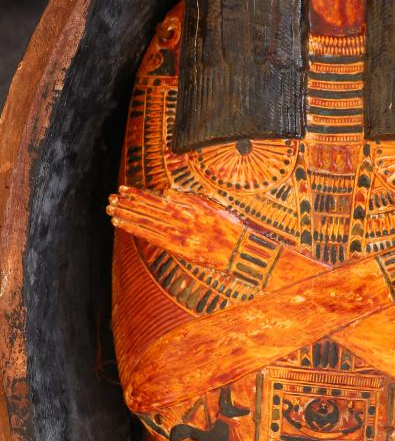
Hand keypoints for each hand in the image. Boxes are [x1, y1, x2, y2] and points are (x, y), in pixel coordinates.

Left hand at [107, 185, 238, 268]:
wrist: (239, 249)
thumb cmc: (227, 227)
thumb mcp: (210, 206)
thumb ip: (187, 198)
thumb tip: (166, 192)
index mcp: (187, 208)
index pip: (156, 199)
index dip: (137, 195)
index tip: (122, 190)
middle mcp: (179, 220)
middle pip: (147, 210)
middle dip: (127, 204)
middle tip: (110, 199)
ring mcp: (177, 234)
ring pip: (146, 222)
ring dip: (127, 216)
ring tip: (111, 211)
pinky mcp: (177, 248)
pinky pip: (152, 237)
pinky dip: (135, 230)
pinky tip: (123, 225)